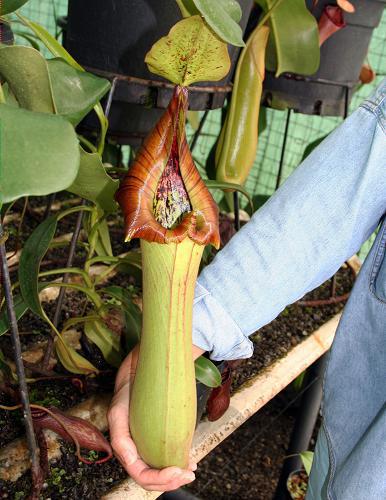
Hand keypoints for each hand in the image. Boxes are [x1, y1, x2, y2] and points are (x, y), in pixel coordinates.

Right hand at [108, 344, 204, 490]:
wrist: (148, 353)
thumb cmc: (144, 361)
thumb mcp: (142, 369)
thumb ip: (151, 380)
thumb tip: (165, 393)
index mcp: (119, 418)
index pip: (129, 458)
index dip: (151, 473)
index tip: (177, 469)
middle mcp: (125, 430)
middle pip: (138, 470)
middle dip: (163, 480)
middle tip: (189, 474)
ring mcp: (135, 432)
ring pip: (146, 467)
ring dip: (167, 477)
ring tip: (190, 471)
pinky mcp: (147, 431)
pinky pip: (154, 456)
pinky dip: (169, 465)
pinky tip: (187, 464)